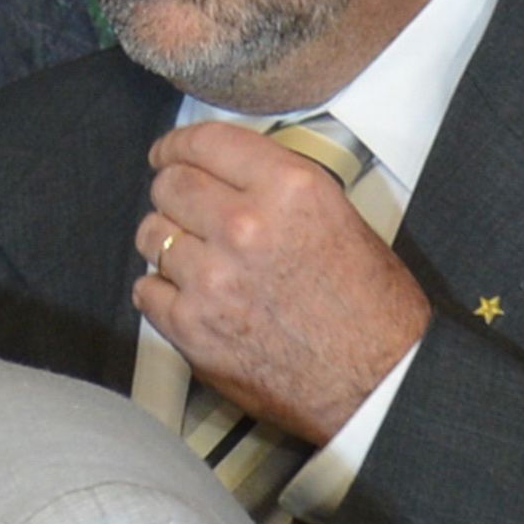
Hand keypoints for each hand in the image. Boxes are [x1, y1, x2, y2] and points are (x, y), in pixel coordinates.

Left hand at [134, 119, 432, 446]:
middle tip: (179, 206)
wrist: (377, 381)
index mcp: (290, 189)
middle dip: (171, 193)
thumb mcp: (338, 216)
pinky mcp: (192, 327)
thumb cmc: (370, 308)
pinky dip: (160, 291)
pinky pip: (146, 290)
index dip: (177, 145)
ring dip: (165, 243)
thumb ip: (277, 189)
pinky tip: (187, 295)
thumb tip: (227, 177)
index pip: (207, 142)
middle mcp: (246, 226)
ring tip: (192, 257)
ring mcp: (212, 278)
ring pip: (151, 236)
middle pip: (170, 186)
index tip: (168, 153)